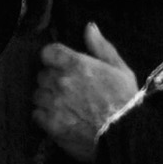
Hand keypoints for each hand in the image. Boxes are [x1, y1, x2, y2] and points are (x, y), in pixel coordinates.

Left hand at [30, 27, 140, 159]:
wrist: (125, 135)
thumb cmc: (126, 101)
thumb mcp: (120, 69)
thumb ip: (101, 47)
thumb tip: (89, 27)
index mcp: (76, 64)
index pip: (48, 52)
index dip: (53, 58)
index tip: (61, 65)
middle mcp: (60, 81)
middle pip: (42, 74)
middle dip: (52, 80)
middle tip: (68, 90)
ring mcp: (53, 103)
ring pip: (38, 94)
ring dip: (47, 98)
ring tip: (63, 106)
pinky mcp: (50, 123)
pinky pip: (36, 114)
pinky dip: (44, 115)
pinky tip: (58, 118)